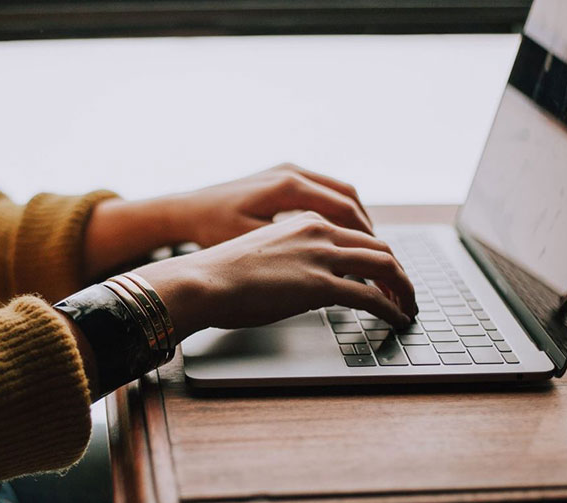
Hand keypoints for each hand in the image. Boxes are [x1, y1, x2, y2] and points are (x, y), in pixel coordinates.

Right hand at [133, 211, 416, 342]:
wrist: (202, 281)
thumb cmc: (220, 274)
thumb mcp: (263, 255)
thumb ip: (292, 261)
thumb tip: (305, 286)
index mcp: (304, 221)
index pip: (356, 234)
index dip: (378, 256)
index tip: (385, 275)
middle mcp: (318, 231)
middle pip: (379, 247)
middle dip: (399, 272)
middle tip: (405, 293)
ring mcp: (321, 256)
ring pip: (385, 266)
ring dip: (403, 289)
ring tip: (408, 308)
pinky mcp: (320, 284)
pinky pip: (372, 296)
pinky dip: (392, 308)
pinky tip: (396, 319)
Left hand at [168, 163, 372, 247]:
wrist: (186, 210)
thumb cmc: (212, 230)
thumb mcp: (254, 244)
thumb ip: (295, 251)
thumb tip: (335, 267)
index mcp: (288, 186)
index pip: (344, 210)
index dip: (366, 238)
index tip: (377, 261)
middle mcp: (292, 172)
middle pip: (348, 198)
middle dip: (367, 229)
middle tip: (380, 257)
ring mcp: (287, 170)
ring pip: (339, 192)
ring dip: (355, 219)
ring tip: (365, 248)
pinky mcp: (282, 176)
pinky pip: (323, 191)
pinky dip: (338, 211)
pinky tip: (339, 234)